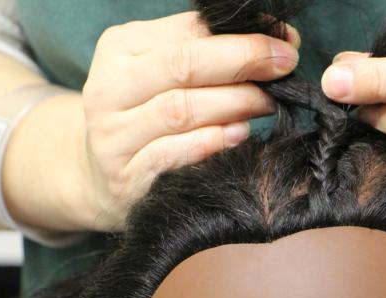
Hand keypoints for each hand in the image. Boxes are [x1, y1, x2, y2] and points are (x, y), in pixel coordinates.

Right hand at [78, 12, 299, 230]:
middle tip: (285, 66)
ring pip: (180, 110)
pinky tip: (239, 135)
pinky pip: (170, 155)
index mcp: (119, 49)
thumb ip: (209, 52)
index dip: (242, 35)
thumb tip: (279, 39)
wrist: (100, 176)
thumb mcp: (162, 73)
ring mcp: (113, 136)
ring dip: (234, 103)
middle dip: (243, 61)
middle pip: (182, 66)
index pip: (187, 31)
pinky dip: (210, 143)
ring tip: (267, 102)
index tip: (286, 42)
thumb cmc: (146, 114)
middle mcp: (109, 89)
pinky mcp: (125, 178)